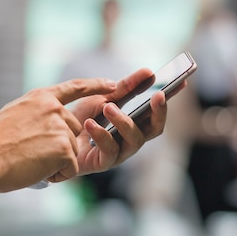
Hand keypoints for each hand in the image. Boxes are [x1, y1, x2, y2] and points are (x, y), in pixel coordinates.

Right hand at [0, 78, 116, 192]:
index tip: (112, 85)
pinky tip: (36, 169)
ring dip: (56, 161)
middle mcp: (54, 108)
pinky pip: (71, 167)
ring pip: (72, 150)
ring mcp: (60, 126)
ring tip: (30, 160)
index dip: (96, 85)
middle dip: (60, 146)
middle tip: (31, 153)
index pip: (75, 87)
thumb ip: (38, 111)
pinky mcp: (64, 147)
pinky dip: (57, 174)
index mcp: (41, 97)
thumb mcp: (15, 113)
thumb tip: (53, 118)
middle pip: (74, 130)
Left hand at [71, 68, 185, 174]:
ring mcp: (120, 153)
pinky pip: (110, 151)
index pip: (157, 110)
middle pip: (155, 128)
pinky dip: (101, 135)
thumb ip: (125, 87)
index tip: (182, 81)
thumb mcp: (103, 97)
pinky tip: (90, 123)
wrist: (54, 138)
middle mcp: (132, 138)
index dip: (171, 97)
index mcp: (135, 122)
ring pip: (135, 140)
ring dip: (124, 122)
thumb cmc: (81, 119)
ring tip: (108, 108)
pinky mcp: (104, 163)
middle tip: (157, 95)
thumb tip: (149, 72)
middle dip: (159, 112)